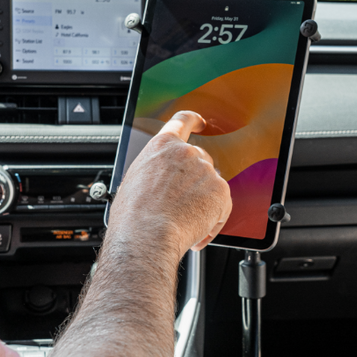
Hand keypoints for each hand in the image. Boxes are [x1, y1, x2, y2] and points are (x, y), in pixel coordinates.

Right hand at [107, 111, 231, 257]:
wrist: (147, 235)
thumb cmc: (134, 214)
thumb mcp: (135, 180)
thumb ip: (155, 169)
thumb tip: (160, 178)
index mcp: (162, 145)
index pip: (183, 121)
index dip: (194, 121)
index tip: (200, 123)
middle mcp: (186, 153)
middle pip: (200, 159)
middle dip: (195, 180)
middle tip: (181, 202)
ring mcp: (206, 171)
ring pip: (210, 184)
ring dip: (202, 202)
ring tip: (183, 223)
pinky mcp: (221, 191)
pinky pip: (222, 206)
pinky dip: (212, 221)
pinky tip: (195, 232)